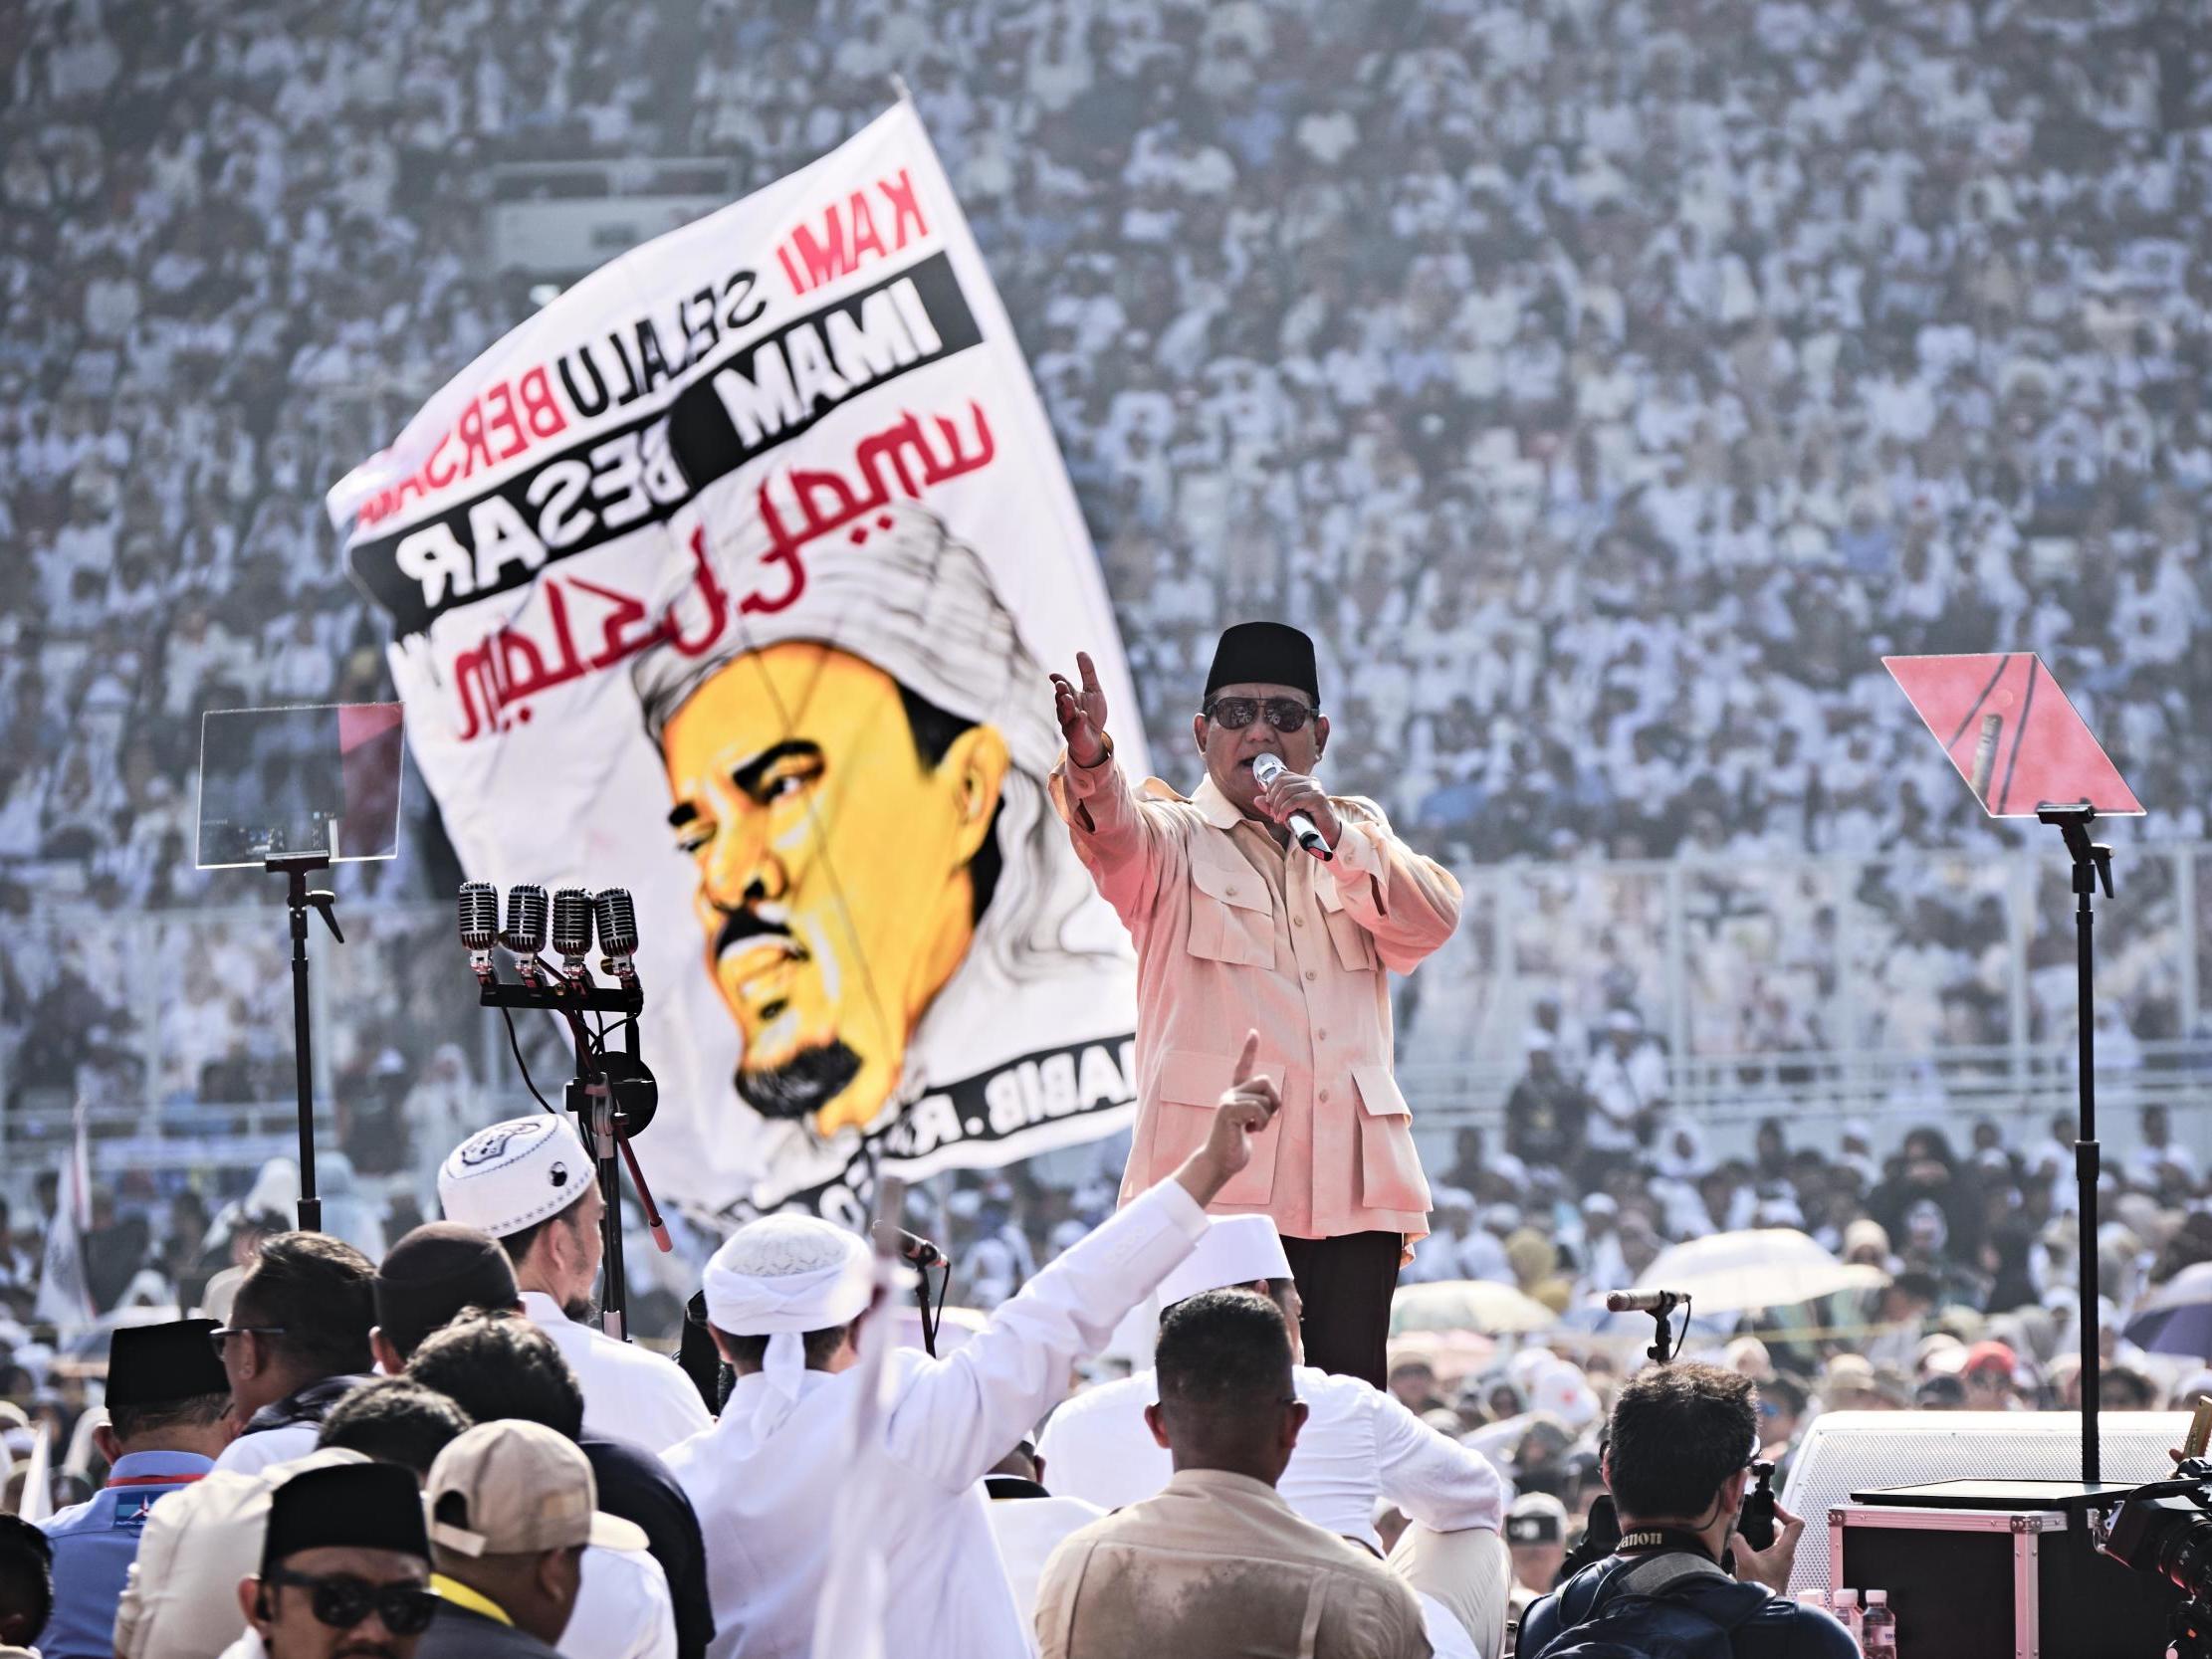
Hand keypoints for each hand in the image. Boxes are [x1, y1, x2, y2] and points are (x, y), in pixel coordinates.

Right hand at [1049, 652, 1109, 767]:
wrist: (1093, 739)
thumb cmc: (1092, 714)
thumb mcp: (1094, 690)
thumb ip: (1087, 672)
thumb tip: (1080, 652)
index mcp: (1071, 696)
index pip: (1063, 686)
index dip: (1058, 680)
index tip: (1053, 675)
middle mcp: (1067, 709)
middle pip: (1061, 699)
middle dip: (1061, 692)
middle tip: (1061, 685)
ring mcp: (1069, 722)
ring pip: (1065, 713)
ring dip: (1066, 705)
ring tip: (1069, 697)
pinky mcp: (1075, 734)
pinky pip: (1076, 728)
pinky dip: (1079, 721)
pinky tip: (1082, 714)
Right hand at [1173, 1030, 1280, 1205]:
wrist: (1220, 1162)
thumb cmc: (1236, 1145)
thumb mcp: (1251, 1124)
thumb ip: (1259, 1110)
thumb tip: (1276, 1106)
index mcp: (1235, 1095)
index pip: (1242, 1067)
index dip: (1249, 1049)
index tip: (1253, 1032)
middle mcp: (1230, 1093)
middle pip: (1266, 1081)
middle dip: (1274, 1101)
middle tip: (1265, 1120)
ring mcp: (1227, 1100)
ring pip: (1264, 1098)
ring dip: (1267, 1118)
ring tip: (1253, 1129)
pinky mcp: (1227, 1110)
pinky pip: (1257, 1109)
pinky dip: (1261, 1122)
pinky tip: (1249, 1131)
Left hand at [1256, 765, 1342, 848]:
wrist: (1327, 835)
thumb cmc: (1309, 823)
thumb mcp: (1286, 813)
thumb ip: (1272, 806)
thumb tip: (1257, 799)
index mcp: (1304, 781)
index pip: (1282, 776)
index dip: (1271, 788)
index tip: (1270, 803)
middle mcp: (1311, 781)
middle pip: (1282, 782)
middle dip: (1273, 799)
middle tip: (1273, 813)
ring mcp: (1315, 788)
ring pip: (1287, 791)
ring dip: (1278, 806)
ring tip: (1278, 818)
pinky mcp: (1318, 798)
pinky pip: (1294, 800)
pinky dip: (1285, 810)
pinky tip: (1284, 818)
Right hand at [1731, 1499, 1803, 1592]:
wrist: (1766, 1608)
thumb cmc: (1762, 1587)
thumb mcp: (1745, 1559)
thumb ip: (1738, 1541)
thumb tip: (1734, 1534)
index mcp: (1785, 1549)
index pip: (1795, 1523)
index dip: (1784, 1511)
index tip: (1771, 1507)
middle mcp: (1786, 1554)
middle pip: (1779, 1530)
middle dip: (1763, 1525)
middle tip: (1750, 1523)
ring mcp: (1780, 1562)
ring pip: (1772, 1542)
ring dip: (1758, 1538)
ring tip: (1744, 1540)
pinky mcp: (1774, 1569)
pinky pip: (1767, 1552)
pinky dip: (1757, 1549)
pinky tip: (1744, 1554)